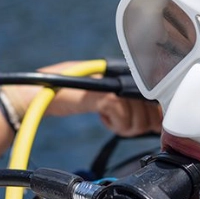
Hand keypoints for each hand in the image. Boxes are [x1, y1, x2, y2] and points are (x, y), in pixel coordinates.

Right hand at [0, 61, 161, 136]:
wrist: (40, 93)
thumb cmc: (71, 94)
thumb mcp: (105, 96)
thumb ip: (128, 102)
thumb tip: (154, 120)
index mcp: (127, 71)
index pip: (159, 94)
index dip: (158, 114)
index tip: (152, 125)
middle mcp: (125, 72)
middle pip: (153, 108)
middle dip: (141, 123)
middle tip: (122, 122)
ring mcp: (115, 82)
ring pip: (140, 116)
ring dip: (125, 126)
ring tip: (109, 118)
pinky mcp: (105, 94)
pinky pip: (123, 118)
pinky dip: (114, 124)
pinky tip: (102, 116)